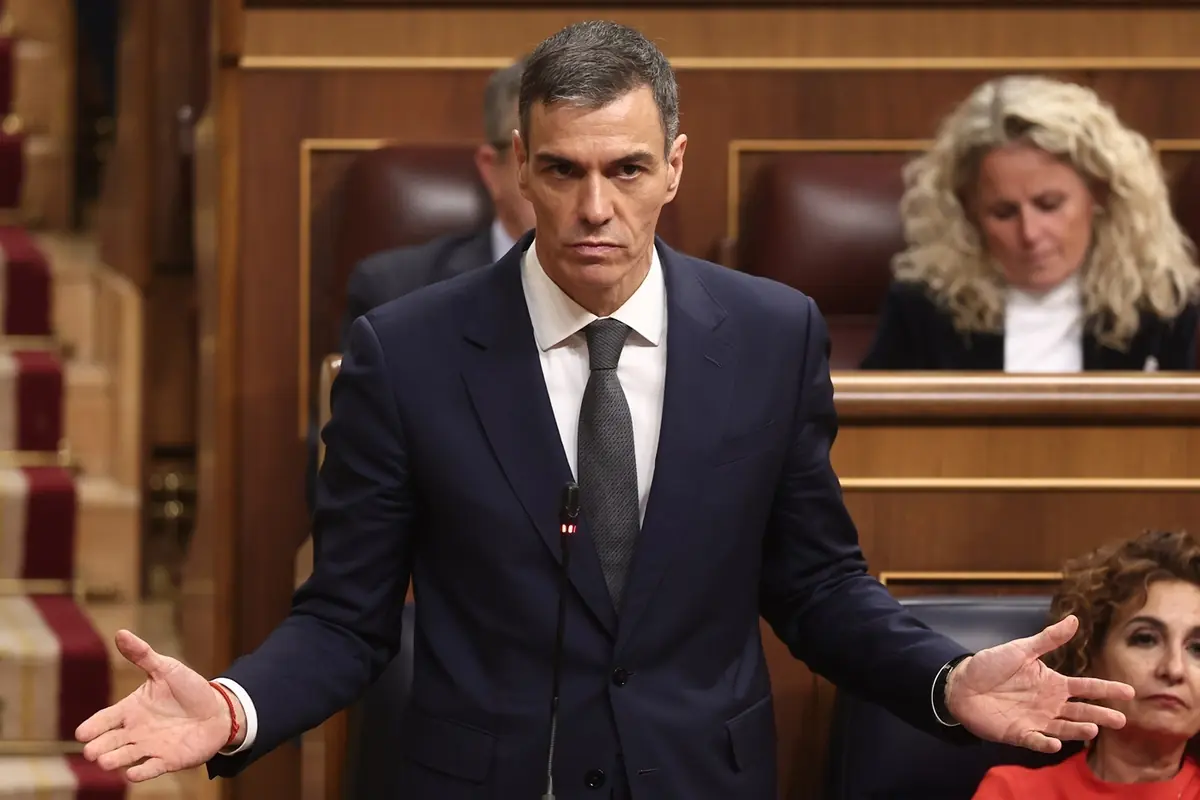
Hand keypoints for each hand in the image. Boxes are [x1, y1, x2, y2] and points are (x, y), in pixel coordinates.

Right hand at [75, 630, 233, 781]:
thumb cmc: (189, 689)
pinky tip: (133, 773)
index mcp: (130, 709)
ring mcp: (149, 747)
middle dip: (97, 747)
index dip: (92, 727)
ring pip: (124, 757)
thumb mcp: (166, 668)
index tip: (81, 733)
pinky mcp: (167, 760)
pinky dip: (140, 772)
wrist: (218, 710)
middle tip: (92, 750)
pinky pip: (149, 769)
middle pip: (108, 742)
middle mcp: (135, 731)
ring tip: (105, 761)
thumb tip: (120, 632)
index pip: (103, 720)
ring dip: (114, 760)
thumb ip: (142, 654)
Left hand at [945, 614, 1134, 752]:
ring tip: (1092, 729)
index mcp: (1053, 683)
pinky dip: (1045, 743)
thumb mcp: (1021, 650)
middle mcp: (1050, 704)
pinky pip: (1036, 740)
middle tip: (1121, 720)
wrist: (961, 684)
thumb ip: (1048, 639)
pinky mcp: (1020, 733)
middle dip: (1101, 715)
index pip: (1087, 687)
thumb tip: (1074, 620)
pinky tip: (1054, 743)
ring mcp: (1036, 720)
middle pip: (1081, 711)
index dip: (1107, 689)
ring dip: (1077, 730)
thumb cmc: (991, 665)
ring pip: (1064, 728)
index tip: (1129, 692)